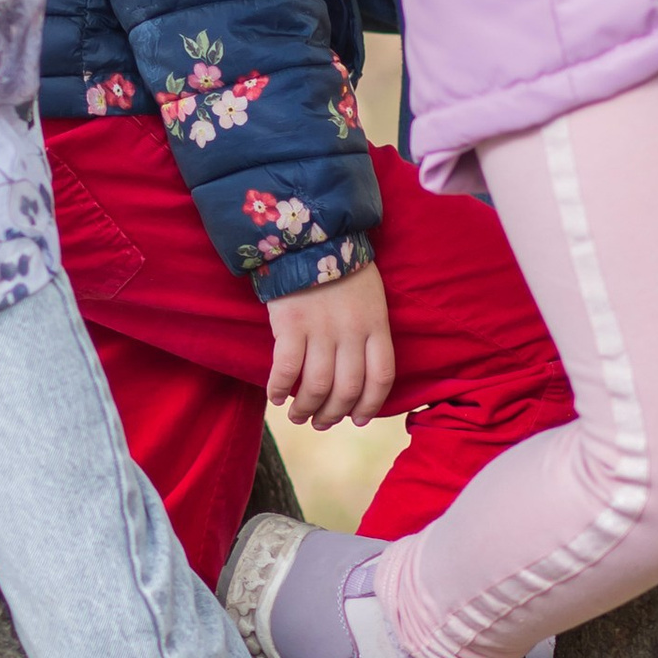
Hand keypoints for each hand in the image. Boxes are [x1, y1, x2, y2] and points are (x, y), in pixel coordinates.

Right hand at [266, 259, 393, 431]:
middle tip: (321, 423)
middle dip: (334, 414)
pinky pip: (286, 368)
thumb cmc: (341, 267)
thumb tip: (358, 374)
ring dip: (306, 408)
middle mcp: (352, 332)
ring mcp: (321, 329)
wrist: (310, 235)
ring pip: (317, 386)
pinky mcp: (291, 324)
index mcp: (376, 325)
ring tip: (298, 416)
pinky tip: (275, 397)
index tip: (357, 419)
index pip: (381, 378)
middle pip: (348, 388)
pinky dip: (279, 388)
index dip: (370, 406)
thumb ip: (368, 332)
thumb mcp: (370, 298)